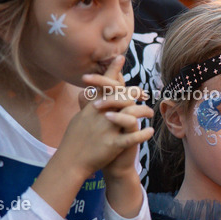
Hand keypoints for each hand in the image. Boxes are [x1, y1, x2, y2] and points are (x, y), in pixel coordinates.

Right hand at [54, 58, 153, 179]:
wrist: (70, 162)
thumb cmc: (74, 141)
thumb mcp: (79, 118)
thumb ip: (89, 105)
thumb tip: (94, 93)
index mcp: (91, 108)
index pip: (104, 86)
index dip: (112, 71)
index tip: (120, 57)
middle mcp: (100, 115)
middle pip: (121, 96)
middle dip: (134, 92)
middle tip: (144, 92)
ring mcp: (106, 130)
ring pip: (130, 114)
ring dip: (143, 112)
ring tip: (151, 113)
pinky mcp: (112, 145)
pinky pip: (131, 138)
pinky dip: (142, 134)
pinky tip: (150, 131)